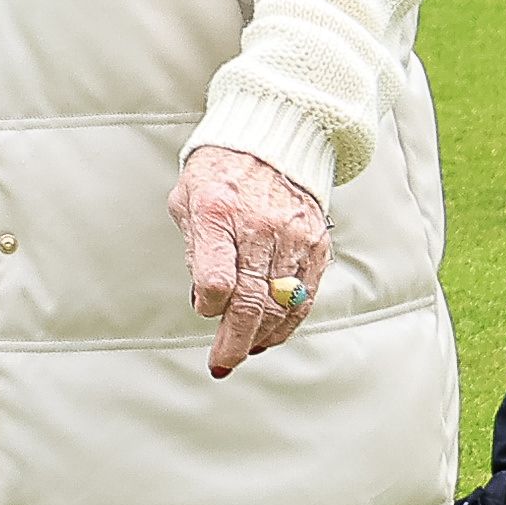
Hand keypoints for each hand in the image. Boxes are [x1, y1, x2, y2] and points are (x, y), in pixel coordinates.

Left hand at [171, 142, 335, 377]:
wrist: (273, 141)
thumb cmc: (221, 174)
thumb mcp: (188, 198)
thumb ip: (194, 247)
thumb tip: (204, 298)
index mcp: (217, 209)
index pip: (216, 276)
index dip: (208, 302)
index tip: (203, 309)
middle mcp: (260, 225)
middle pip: (250, 300)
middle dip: (233, 340)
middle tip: (222, 363)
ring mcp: (293, 236)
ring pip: (279, 304)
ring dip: (259, 336)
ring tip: (242, 351)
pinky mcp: (317, 245)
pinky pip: (304, 296)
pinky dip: (286, 323)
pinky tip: (268, 336)